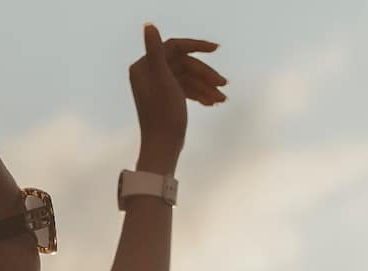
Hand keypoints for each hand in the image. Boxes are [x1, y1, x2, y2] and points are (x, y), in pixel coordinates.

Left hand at [128, 22, 226, 159]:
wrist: (163, 148)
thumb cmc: (162, 116)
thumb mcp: (162, 81)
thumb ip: (156, 52)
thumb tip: (149, 25)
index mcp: (144, 66)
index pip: (174, 47)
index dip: (196, 46)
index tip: (216, 49)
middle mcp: (148, 73)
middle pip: (184, 64)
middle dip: (204, 74)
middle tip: (223, 85)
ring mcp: (158, 86)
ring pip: (188, 77)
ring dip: (206, 86)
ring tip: (222, 99)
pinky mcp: (166, 98)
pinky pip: (186, 89)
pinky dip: (200, 94)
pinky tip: (213, 103)